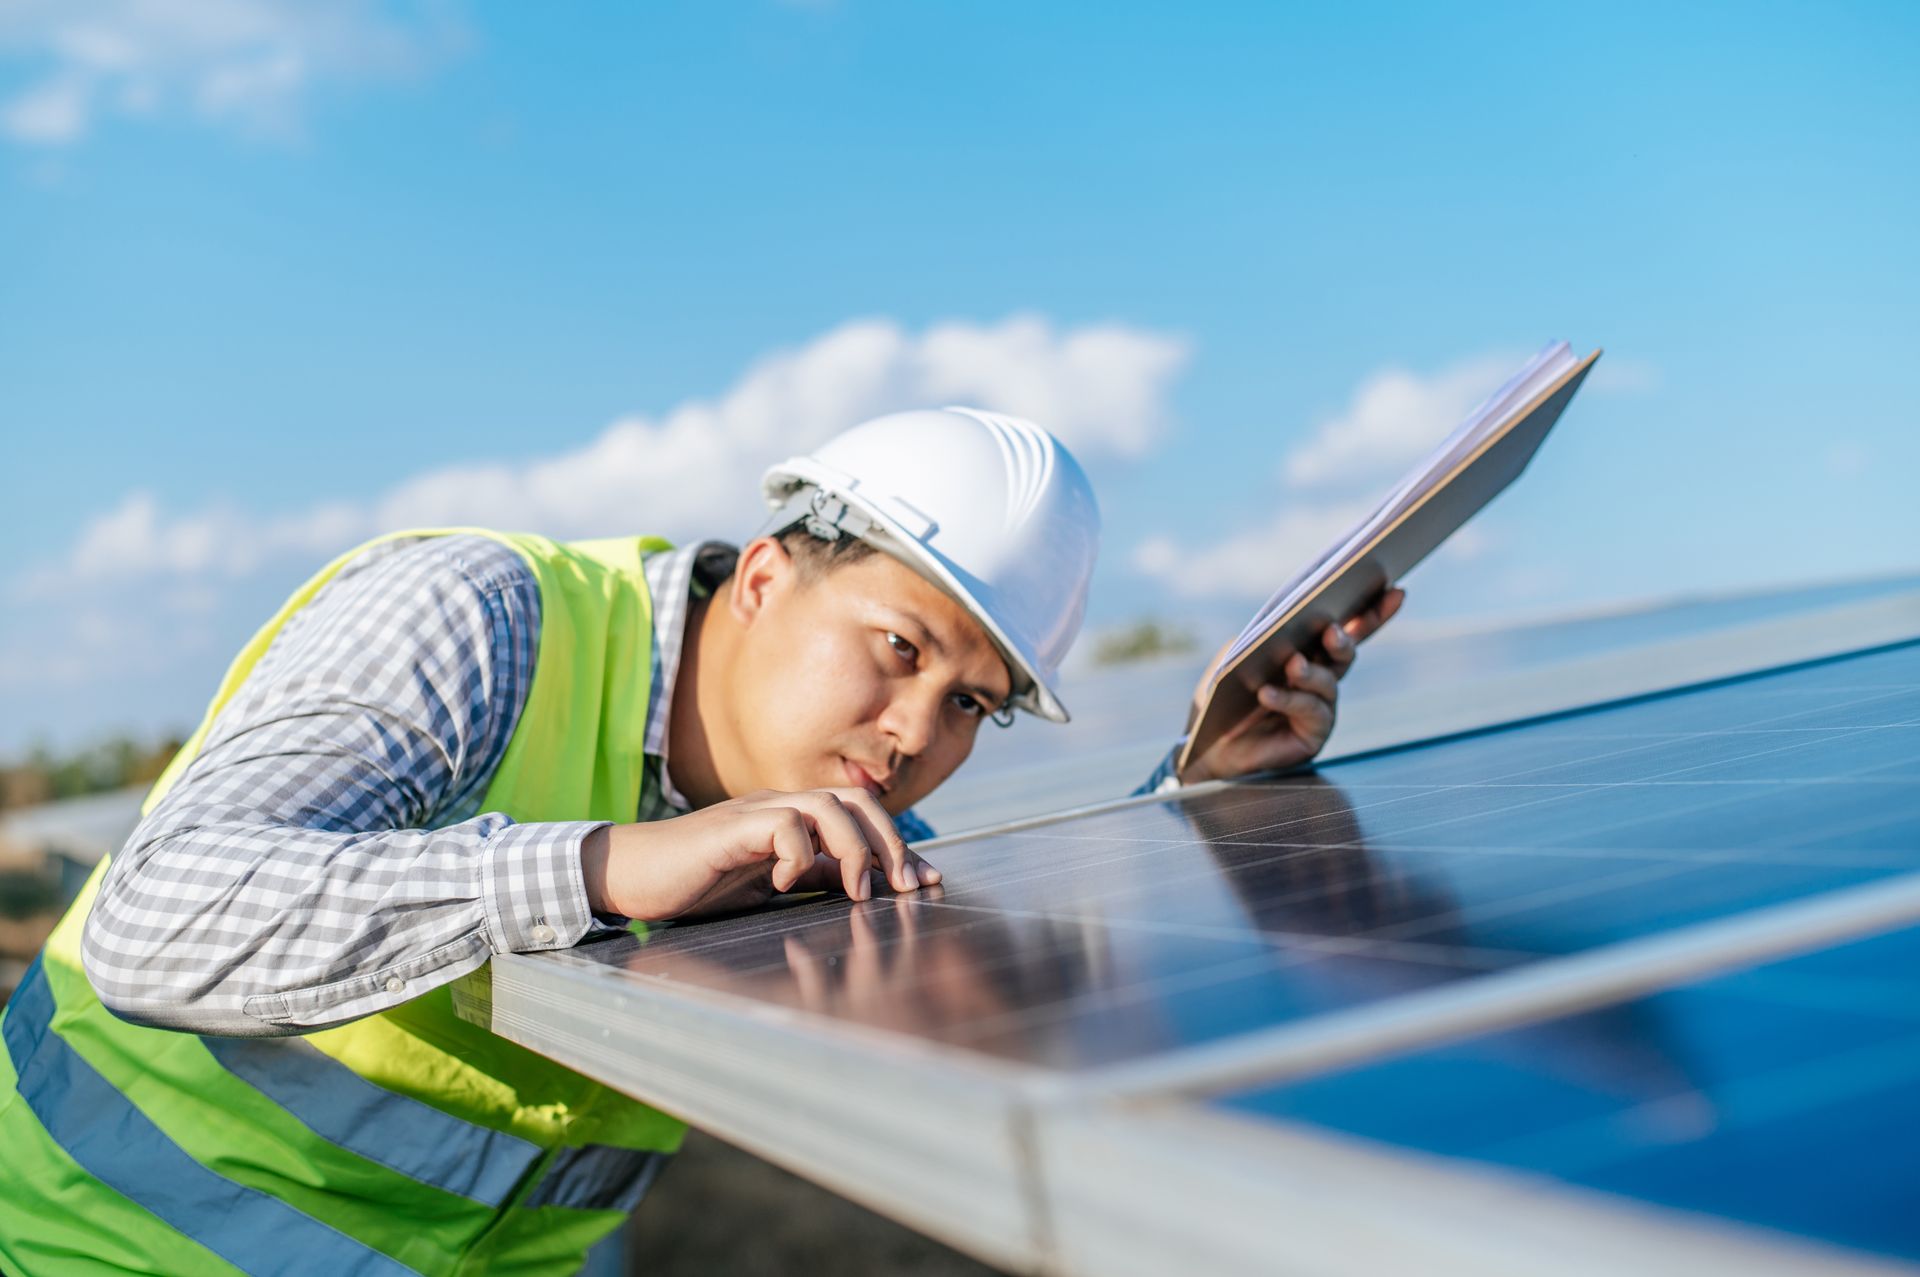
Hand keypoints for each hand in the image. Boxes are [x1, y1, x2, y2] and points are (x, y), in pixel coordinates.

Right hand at [580, 788, 941, 921]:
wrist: (631, 875)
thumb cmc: (697, 882)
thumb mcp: (769, 886)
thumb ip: (812, 877)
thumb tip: (863, 888)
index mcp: (793, 817)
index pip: (862, 815)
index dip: (900, 847)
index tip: (926, 884)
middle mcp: (779, 806)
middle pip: (856, 799)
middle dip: (891, 842)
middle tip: (904, 888)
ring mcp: (754, 812)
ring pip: (828, 805)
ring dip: (854, 850)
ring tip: (858, 892)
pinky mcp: (729, 828)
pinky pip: (782, 824)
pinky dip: (796, 854)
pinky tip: (785, 884)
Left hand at [1178, 587, 1404, 785]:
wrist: (1207, 745)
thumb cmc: (1222, 697)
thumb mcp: (1235, 656)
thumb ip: (1261, 636)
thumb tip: (1285, 623)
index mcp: (1308, 652)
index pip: (1347, 628)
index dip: (1373, 611)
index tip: (1394, 589)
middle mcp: (1321, 679)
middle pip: (1346, 652)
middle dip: (1343, 640)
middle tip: (1332, 632)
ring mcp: (1321, 708)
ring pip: (1328, 682)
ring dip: (1309, 673)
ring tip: (1292, 665)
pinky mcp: (1314, 735)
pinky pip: (1310, 712)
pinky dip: (1289, 699)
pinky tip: (1268, 693)